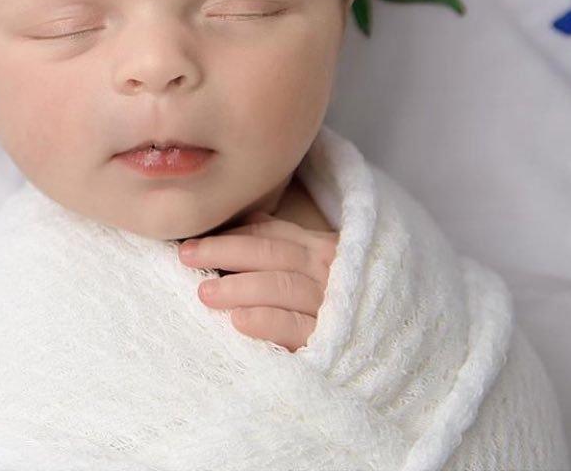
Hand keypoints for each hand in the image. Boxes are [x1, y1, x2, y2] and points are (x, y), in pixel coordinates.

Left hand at [177, 210, 338, 351]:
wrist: (383, 346)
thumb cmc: (338, 302)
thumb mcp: (318, 265)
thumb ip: (284, 244)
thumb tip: (236, 226)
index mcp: (320, 247)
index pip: (271, 234)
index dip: (232, 234)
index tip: (194, 238)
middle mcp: (326, 270)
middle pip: (270, 253)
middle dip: (224, 251)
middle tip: (187, 256)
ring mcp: (330, 304)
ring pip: (280, 286)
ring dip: (239, 287)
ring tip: (204, 292)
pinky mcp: (331, 341)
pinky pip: (295, 327)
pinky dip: (266, 321)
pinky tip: (238, 321)